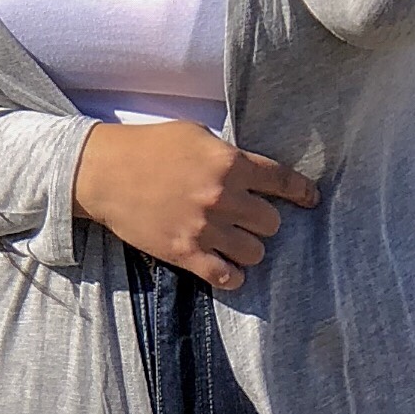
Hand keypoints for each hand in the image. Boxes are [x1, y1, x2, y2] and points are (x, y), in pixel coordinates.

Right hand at [72, 119, 317, 289]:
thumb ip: (229, 155)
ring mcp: (204, 228)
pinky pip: (227, 277)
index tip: (311, 199)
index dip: (302, 192)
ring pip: (256, 252)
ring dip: (249, 248)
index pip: (282, 181)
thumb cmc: (149, 148)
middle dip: (263, 220)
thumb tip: (254, 172)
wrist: (104, 173)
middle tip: (249, 218)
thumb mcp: (196, 135)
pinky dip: (232, 276)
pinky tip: (227, 269)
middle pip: (271, 222)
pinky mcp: (185, 253)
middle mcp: (222, 196)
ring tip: (235, 241)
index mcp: (229, 163)